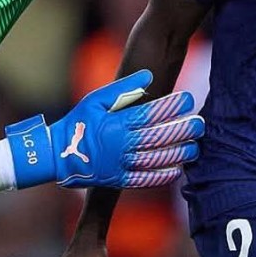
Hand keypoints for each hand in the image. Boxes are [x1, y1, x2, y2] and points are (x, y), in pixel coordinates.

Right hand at [6, 69, 202, 189]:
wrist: (56, 155)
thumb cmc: (77, 123)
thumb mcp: (94, 100)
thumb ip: (122, 89)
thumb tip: (148, 76)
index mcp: (115, 123)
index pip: (149, 113)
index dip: (171, 106)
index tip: (187, 99)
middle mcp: (120, 144)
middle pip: (158, 136)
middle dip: (182, 129)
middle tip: (199, 123)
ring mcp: (119, 164)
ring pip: (155, 158)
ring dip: (178, 153)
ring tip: (195, 147)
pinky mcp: (118, 179)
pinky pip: (144, 179)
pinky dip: (162, 175)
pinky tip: (178, 168)